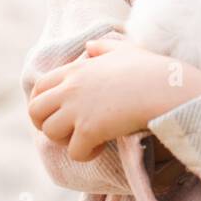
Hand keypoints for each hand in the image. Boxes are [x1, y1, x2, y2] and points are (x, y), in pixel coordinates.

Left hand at [27, 38, 200, 161]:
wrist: (165, 88)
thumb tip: (89, 46)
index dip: (42, 103)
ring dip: (66, 141)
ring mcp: (78, 109)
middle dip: (45, 124)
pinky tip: (100, 148)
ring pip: (50, 133)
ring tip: (87, 140)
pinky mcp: (89, 130)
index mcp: (76, 69)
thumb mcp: (125, 50)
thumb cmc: (150, 69)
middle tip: (67, 131)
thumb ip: (103, 47)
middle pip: (35, 111)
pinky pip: (74, 152)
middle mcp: (71, 88)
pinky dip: (85, 154)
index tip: (56, 114)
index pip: (39, 86)